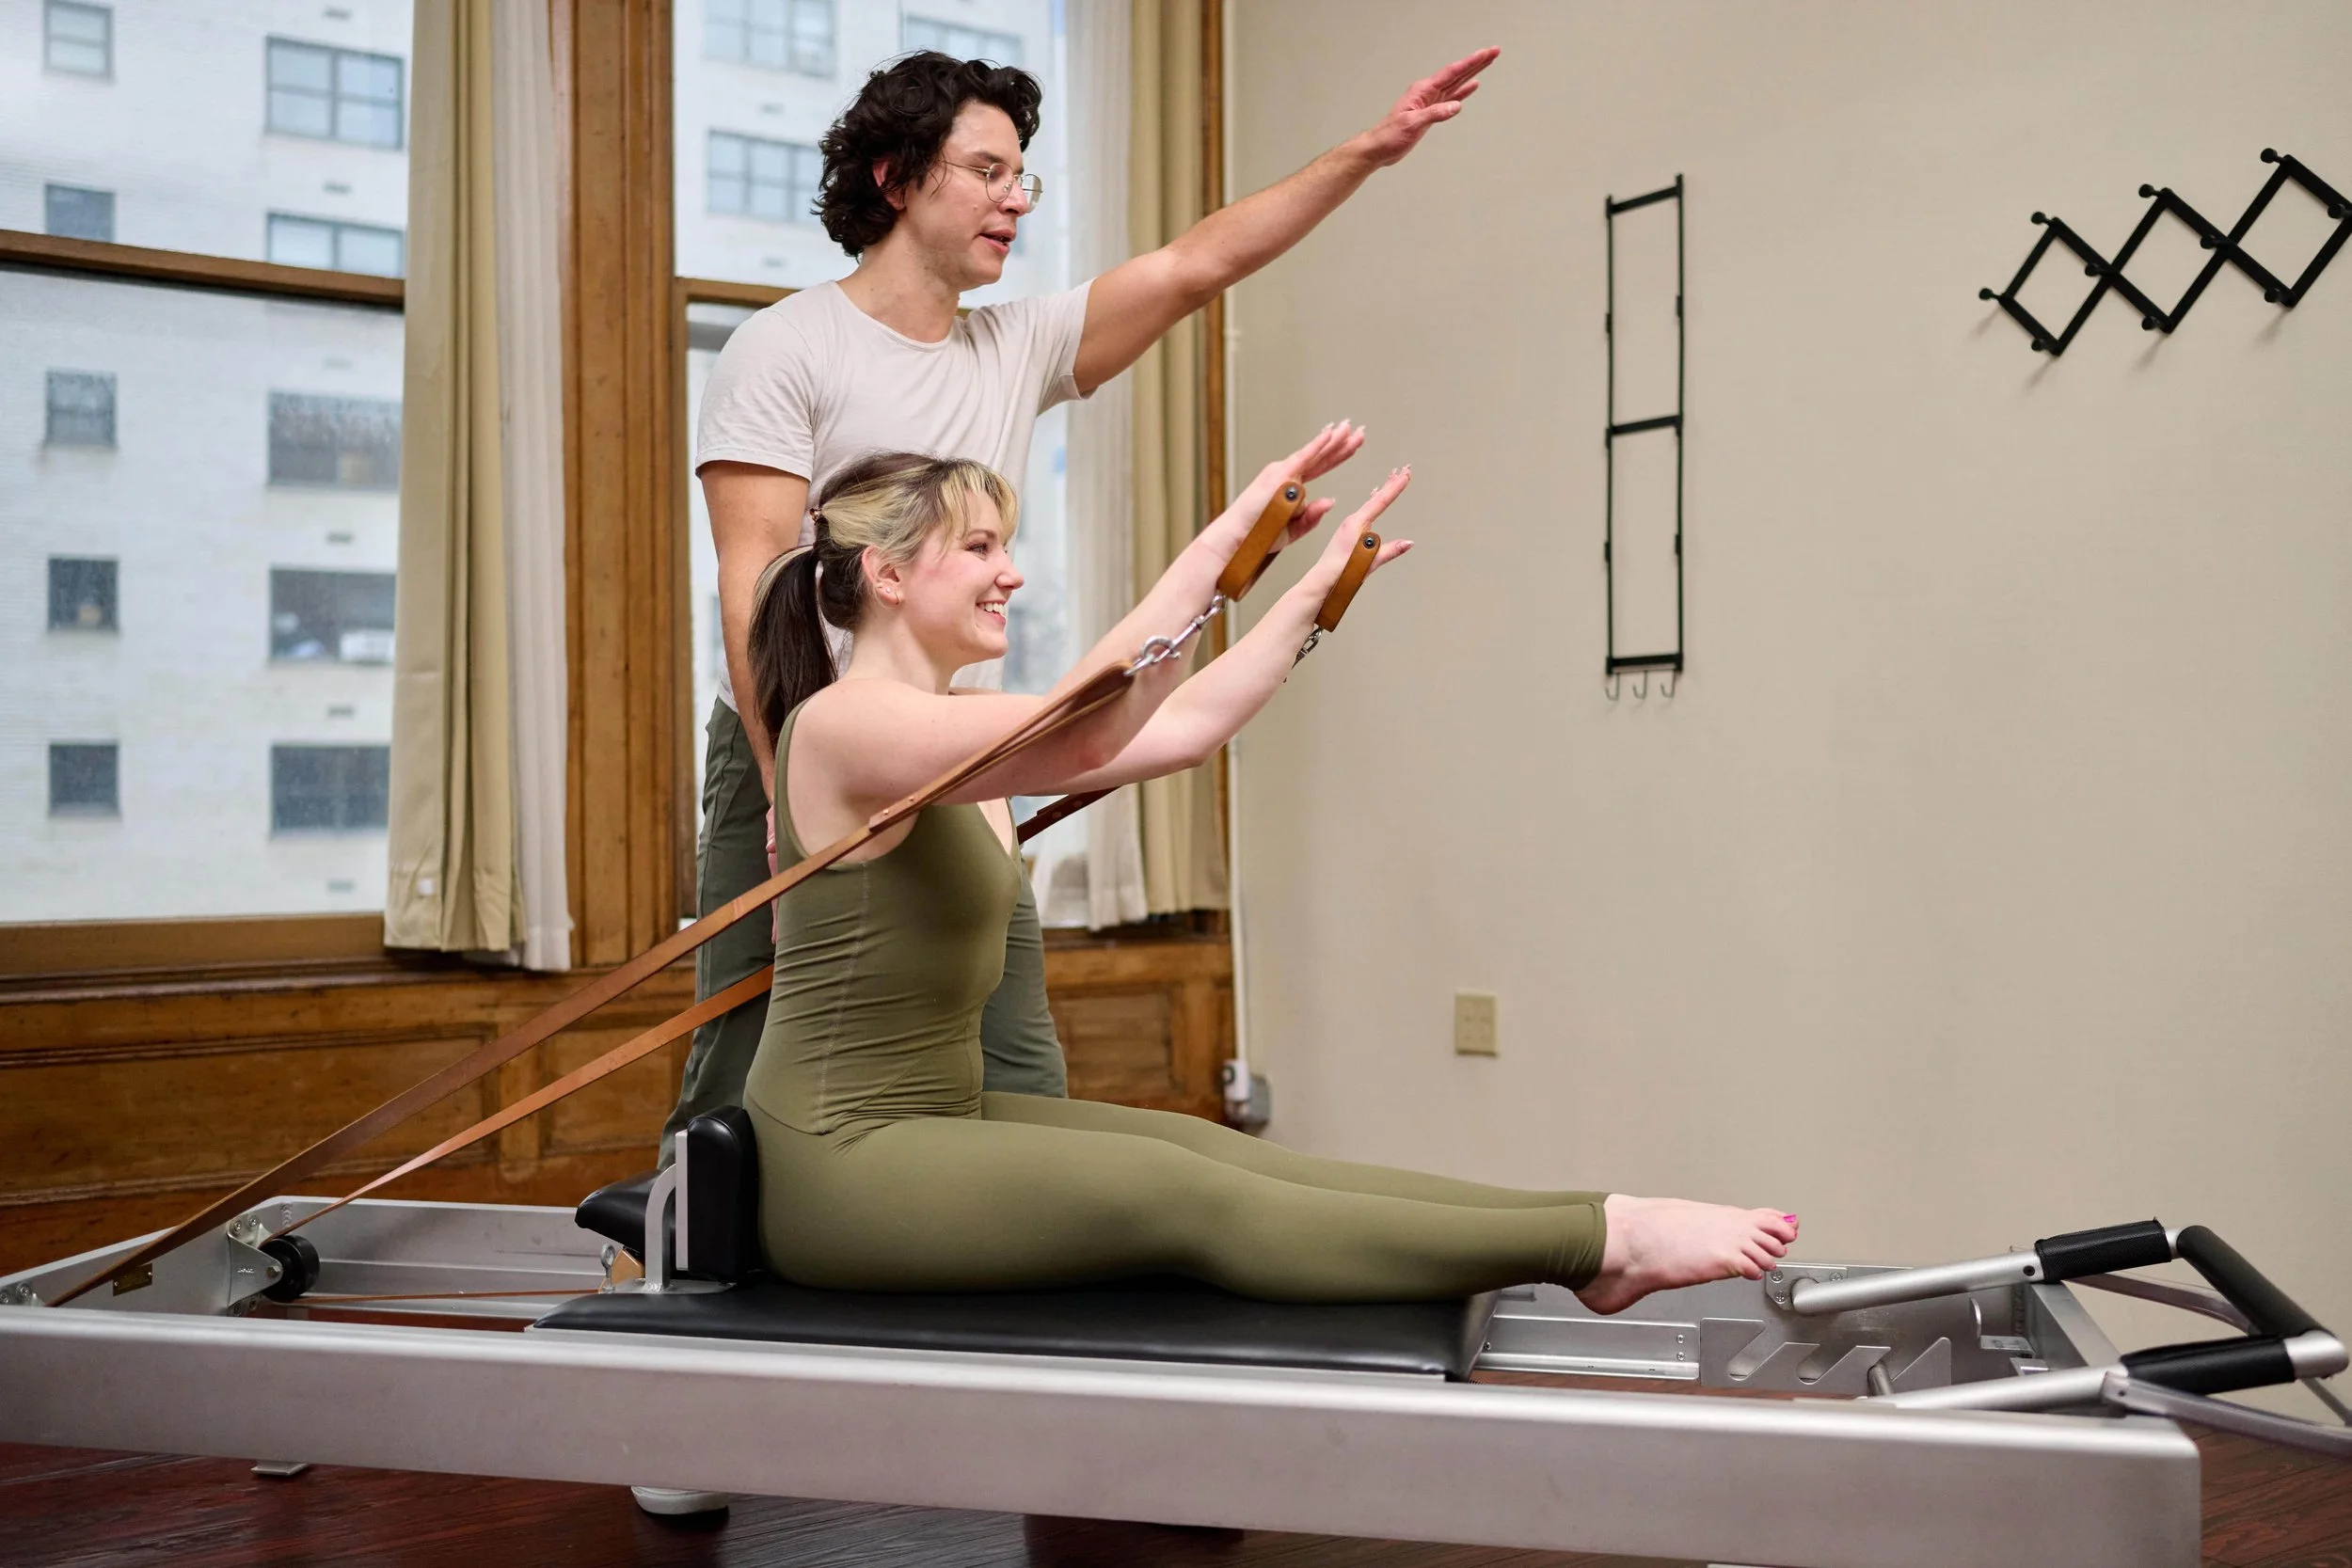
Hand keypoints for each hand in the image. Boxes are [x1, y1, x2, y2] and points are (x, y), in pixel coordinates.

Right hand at [1210, 421, 1364, 553]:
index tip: (1353, 444)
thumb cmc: (1261, 535)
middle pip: (1321, 457)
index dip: (1338, 455)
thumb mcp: (1294, 529)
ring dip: (1334, 441)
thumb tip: (1331, 501)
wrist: (1240, 538)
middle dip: (1342, 443)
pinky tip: (1330, 434)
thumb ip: (1312, 516)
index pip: (1321, 466)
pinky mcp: (1279, 475)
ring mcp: (1283, 472)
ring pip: (1316, 454)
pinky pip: (1303, 458)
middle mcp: (1287, 474)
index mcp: (1291, 485)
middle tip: (1360, 431)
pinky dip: (1317, 445)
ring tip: (1351, 428)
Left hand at [1303, 466, 1414, 589]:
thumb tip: (1409, 542)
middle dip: (1391, 483)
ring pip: (1370, 503)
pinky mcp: (1348, 532)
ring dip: (1383, 489)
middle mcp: (1351, 521)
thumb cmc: (1339, 572)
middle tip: (1404, 469)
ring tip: (1392, 477)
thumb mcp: (1369, 562)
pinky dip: (1373, 500)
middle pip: (1376, 498)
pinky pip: (1365, 510)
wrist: (1321, 581)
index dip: (1394, 487)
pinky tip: (1374, 497)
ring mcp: (1349, 525)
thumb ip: (1389, 550)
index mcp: (1355, 524)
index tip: (1406, 474)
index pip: (1380, 501)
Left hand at [1355, 48, 1498, 167]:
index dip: (1471, 63)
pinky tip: (1472, 86)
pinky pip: (1451, 96)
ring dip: (1472, 73)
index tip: (1486, 53)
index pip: (1452, 73)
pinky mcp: (1431, 111)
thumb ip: (1434, 114)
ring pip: (1456, 82)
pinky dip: (1463, 91)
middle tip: (1494, 51)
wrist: (1379, 148)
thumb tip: (1455, 106)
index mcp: (1423, 90)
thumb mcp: (1412, 124)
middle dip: (1476, 62)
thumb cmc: (1390, 135)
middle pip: (1457, 73)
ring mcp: (1430, 100)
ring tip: (1487, 62)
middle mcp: (1428, 91)